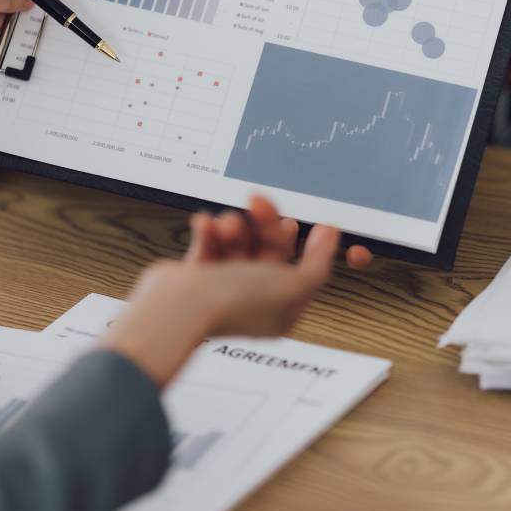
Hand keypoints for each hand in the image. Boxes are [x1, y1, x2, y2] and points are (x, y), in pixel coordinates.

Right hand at [102, 196, 343, 386]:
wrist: (179, 308)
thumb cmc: (235, 303)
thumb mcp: (295, 284)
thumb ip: (319, 260)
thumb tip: (331, 234)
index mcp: (281, 308)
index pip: (296, 266)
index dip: (295, 240)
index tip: (291, 219)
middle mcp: (253, 299)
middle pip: (267, 248)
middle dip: (262, 223)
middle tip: (256, 202)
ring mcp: (223, 287)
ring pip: (238, 242)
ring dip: (233, 226)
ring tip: (224, 225)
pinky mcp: (196, 276)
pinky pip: (209, 243)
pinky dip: (208, 231)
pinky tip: (205, 225)